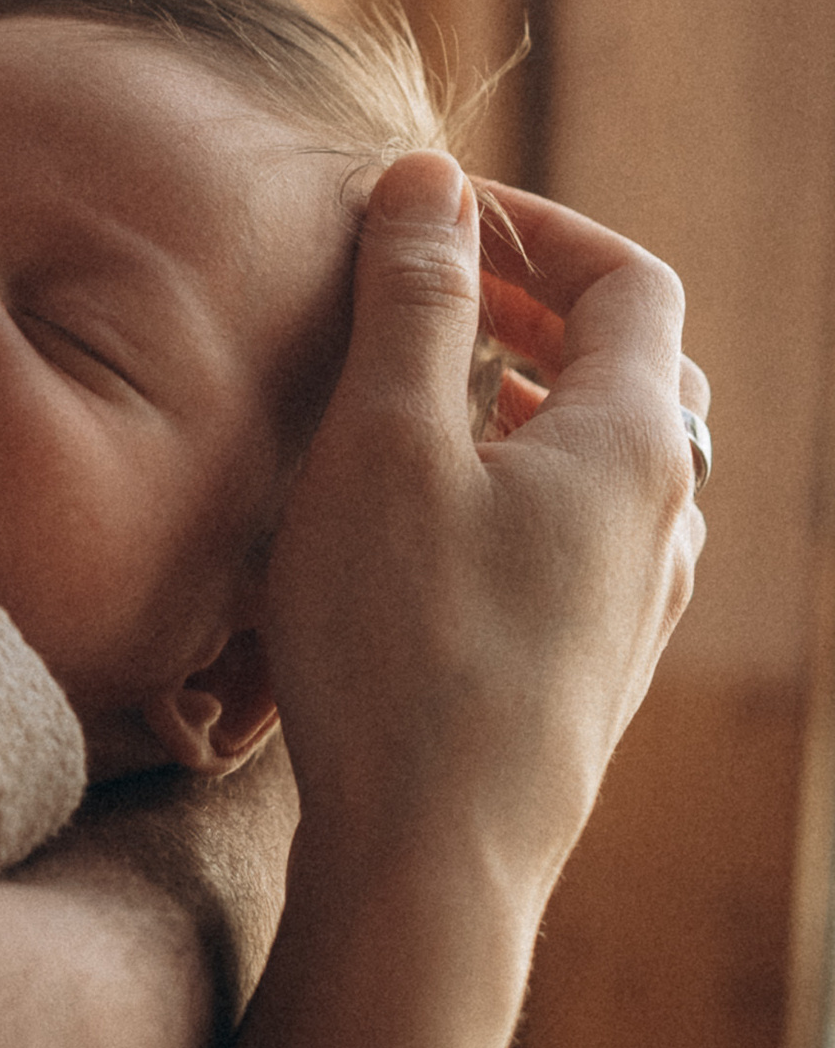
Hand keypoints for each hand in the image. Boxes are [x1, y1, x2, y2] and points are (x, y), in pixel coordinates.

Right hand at [265, 154, 701, 968]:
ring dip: (534, 402)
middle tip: (434, 294)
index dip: (540, 227)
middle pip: (641, 370)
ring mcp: (640, 606)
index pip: (633, 282)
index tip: (436, 217)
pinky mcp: (595, 674)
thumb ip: (411, 302)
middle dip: (541, 309)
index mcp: (632, 445)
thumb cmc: (404, 647)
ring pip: (618, 463)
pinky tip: (438, 525)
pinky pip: (591, 541)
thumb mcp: (382, 445)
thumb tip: (431, 184)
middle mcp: (665, 520)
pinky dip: (528, 487)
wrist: (436, 863)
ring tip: (430, 401)